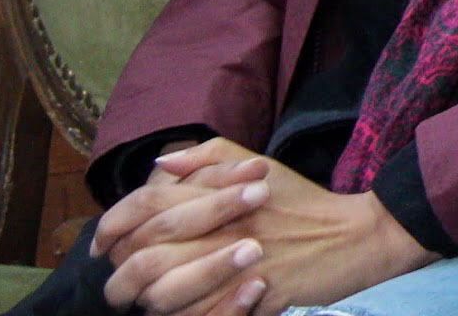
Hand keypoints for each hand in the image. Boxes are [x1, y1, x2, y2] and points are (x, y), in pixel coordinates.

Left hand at [105, 139, 437, 315]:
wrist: (355, 237)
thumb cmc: (302, 202)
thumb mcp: (259, 165)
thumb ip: (208, 157)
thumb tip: (159, 165)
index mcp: (219, 193)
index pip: (147, 205)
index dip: (113, 224)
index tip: (101, 241)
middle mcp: (222, 228)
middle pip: (145, 253)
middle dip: (118, 271)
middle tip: (115, 278)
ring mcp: (234, 267)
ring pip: (161, 292)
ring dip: (145, 298)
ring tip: (142, 298)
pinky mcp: (249, 299)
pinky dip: (177, 315)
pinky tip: (176, 309)